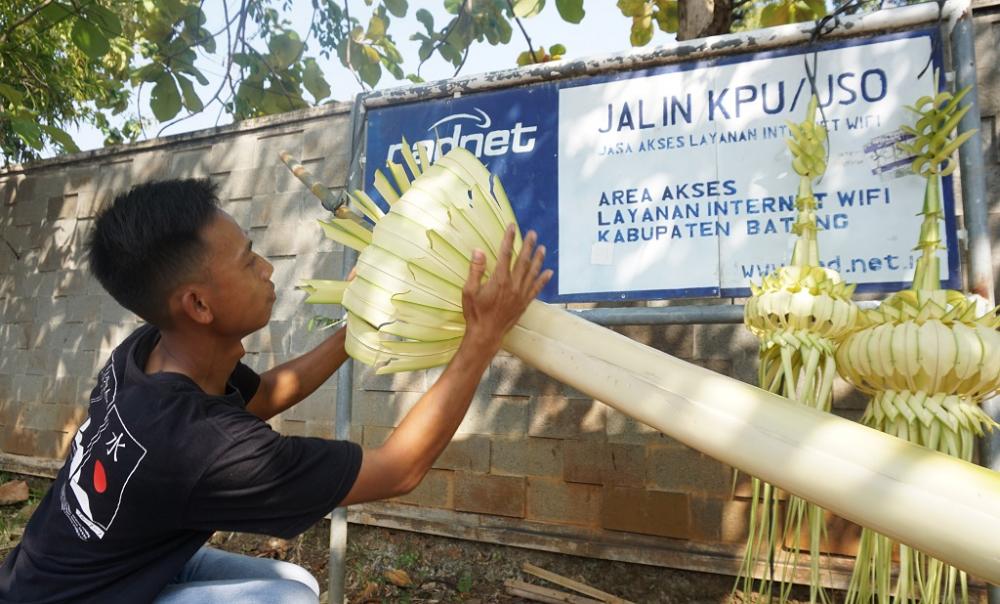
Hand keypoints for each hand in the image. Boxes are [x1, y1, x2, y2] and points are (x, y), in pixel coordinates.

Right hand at [461, 224, 551, 352]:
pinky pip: (536, 288)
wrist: (486, 334)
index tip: (512, 227)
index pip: (505, 254)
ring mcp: (520, 294)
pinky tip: (549, 272)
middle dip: (528, 246)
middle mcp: (513, 285)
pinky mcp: (524, 303)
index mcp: (499, 280)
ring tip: (542, 248)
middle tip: (533, 234)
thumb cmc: (475, 313)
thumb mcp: (469, 291)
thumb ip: (476, 270)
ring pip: (532, 272)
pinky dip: (543, 279)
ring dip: (538, 259)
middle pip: (523, 261)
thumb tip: (479, 250)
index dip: (509, 239)